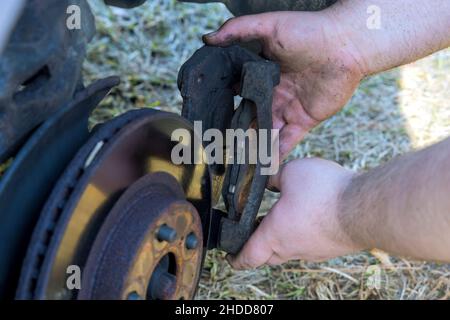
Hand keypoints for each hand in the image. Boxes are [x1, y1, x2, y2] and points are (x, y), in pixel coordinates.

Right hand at [204, 11, 365, 158]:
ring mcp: (288, 109)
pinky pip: (287, 141)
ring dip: (254, 148)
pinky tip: (262, 168)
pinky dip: (276, 155)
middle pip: (251, 117)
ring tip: (237, 163)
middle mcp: (274, 94)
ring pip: (266, 133)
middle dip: (238, 132)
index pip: (240, 94)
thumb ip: (237, 30)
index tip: (211, 119)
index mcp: (264, 75)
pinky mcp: (304, 120)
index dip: (228, 106)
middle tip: (221, 147)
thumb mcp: (269, 26)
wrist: (346, 44)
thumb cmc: (309, 30)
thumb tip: (208, 38)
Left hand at [228, 158, 361, 268]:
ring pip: (288, 250)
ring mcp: (313, 251)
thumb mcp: (290, 173)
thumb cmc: (325, 193)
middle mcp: (291, 248)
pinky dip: (300, 235)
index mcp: (274, 235)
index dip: (235, 258)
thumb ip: (273, 177)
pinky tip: (306, 217)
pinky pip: (308, 245)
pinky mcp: (330, 247)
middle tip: (251, 232)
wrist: (365, 208)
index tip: (229, 256)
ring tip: (279, 219)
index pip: (247, 256)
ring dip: (279, 239)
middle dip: (255, 246)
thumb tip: (269, 179)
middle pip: (266, 255)